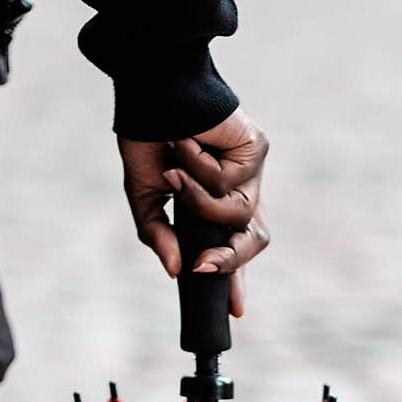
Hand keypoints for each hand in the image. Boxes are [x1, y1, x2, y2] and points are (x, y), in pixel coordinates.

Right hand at [118, 107, 268, 316]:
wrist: (153, 90)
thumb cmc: (148, 136)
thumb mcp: (145, 195)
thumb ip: (158, 234)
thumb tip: (174, 270)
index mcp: (217, 201)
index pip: (235, 245)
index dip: (235, 277)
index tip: (235, 311)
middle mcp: (239, 187)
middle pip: (256, 239)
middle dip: (232, 260)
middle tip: (203, 267)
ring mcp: (251, 169)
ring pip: (241, 216)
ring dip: (200, 204)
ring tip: (174, 175)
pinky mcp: (256, 149)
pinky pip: (230, 185)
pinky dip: (201, 173)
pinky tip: (187, 145)